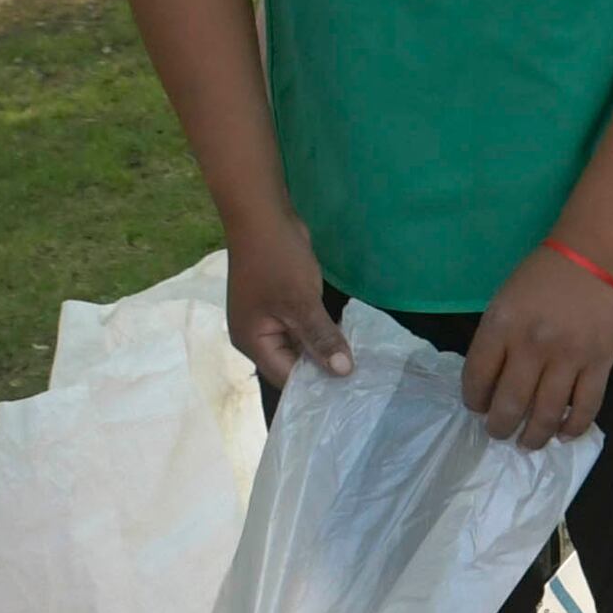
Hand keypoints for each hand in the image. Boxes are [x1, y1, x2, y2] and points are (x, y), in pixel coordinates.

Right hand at [226, 216, 352, 386]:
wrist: (263, 216)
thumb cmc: (277, 261)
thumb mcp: (301, 303)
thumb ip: (321, 339)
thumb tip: (343, 372)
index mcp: (253, 342)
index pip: (286, 378)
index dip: (315, 387)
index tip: (348, 396)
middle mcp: (257, 337)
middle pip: (292, 365)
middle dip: (322, 371)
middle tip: (360, 385)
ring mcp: (268, 320)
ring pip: (300, 347)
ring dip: (325, 351)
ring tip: (360, 368)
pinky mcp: (281, 306)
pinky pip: (303, 328)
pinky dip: (321, 334)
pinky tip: (347, 341)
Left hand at [461, 244, 612, 448]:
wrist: (590, 258)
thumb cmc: (539, 280)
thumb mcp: (502, 303)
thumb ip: (493, 343)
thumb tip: (490, 390)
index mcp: (502, 326)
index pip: (477, 378)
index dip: (474, 401)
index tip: (478, 407)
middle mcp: (533, 345)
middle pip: (510, 404)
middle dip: (500, 427)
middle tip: (500, 432)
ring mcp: (569, 356)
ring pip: (547, 414)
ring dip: (533, 437)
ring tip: (527, 442)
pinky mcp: (600, 362)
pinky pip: (586, 407)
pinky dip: (573, 428)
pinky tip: (562, 434)